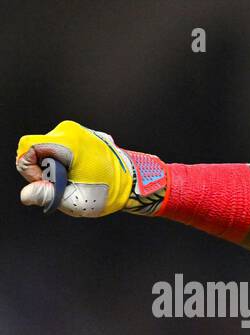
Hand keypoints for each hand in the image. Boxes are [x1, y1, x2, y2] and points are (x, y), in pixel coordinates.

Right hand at [15, 120, 165, 216]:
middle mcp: (69, 130)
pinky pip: (57, 147)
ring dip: (53, 167)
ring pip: (46, 149)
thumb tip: (25, 195)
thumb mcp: (75, 199)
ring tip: (74, 179)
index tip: (49, 183)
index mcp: (68, 142)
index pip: (29, 148)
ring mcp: (75, 130)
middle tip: (64, 185)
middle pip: (36, 149)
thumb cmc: (107, 192)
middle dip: (42, 169)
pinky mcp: (78, 135)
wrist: (133, 182)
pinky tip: (78, 173)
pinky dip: (62, 162)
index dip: (30, 169)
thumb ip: (47, 196)